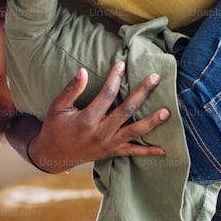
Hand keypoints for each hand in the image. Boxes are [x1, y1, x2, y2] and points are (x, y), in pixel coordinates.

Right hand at [28, 63, 168, 172]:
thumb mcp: (57, 106)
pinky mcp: (112, 152)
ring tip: (166, 112)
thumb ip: (71, 89)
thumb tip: (83, 70)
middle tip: (155, 78)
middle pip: (126, 111)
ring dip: (151, 122)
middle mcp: (100, 133)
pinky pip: (132, 153)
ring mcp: (108, 144)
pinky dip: (148, 152)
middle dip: (142, 93)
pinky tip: (163, 149)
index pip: (106, 95)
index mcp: (86, 119)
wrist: (53, 155)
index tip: (122, 64)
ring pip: (134, 132)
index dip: (115, 78)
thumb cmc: (55, 127)